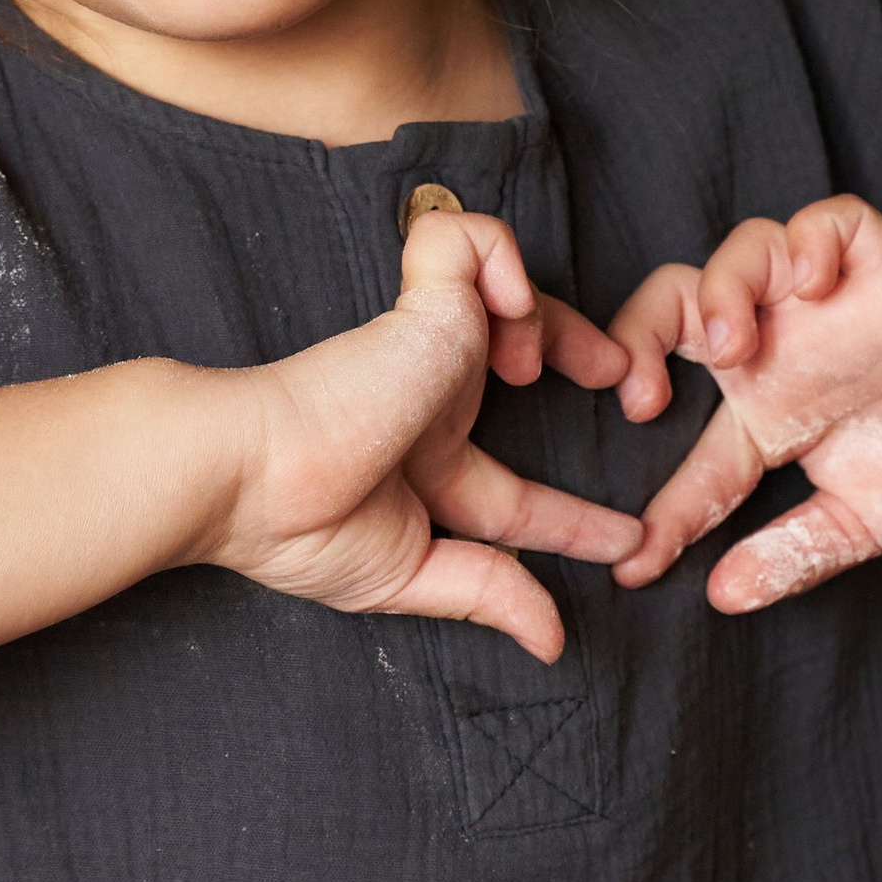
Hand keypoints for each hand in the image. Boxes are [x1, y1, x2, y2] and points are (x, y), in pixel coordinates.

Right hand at [203, 205, 639, 660]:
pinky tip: (503, 311)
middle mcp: (432, 400)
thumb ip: (490, 596)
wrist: (252, 476)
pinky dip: (500, 257)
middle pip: (527, 356)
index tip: (628, 544)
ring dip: (542, 317)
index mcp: (425, 468)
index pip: (518, 494)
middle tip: (624, 383)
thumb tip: (554, 643)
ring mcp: (426, 344)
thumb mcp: (410, 575)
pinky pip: (470, 239)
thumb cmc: (299, 527)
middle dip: (585, 356)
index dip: (576, 520)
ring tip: (524, 367)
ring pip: (506, 287)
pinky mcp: (420, 300)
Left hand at [605, 199, 881, 612]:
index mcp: (762, 414)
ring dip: (719, 291)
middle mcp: (779, 349)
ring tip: (730, 347)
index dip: (661, 510)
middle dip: (633, 340)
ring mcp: (825, 302)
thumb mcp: (860, 522)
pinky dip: (808, 242)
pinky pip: (826, 222)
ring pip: (740, 254)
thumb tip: (723, 599)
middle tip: (640, 402)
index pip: (687, 453)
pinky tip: (813, 286)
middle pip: (672, 312)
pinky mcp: (879, 265)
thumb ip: (795, 554)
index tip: (637, 561)